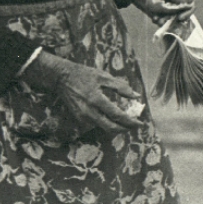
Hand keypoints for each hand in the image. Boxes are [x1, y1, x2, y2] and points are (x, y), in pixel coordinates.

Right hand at [20, 51, 143, 133]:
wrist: (62, 78)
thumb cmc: (84, 74)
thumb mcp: (103, 76)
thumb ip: (120, 87)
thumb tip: (136, 96)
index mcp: (96, 99)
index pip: (117, 115)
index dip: (130, 121)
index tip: (140, 122)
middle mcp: (89, 111)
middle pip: (111, 127)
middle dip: (125, 129)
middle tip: (135, 125)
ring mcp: (83, 116)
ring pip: (104, 128)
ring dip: (117, 127)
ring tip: (126, 121)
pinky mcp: (79, 118)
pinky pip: (96, 124)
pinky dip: (107, 123)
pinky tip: (113, 118)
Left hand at [124, 0, 195, 24]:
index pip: (191, 5)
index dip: (188, 12)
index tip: (181, 17)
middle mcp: (177, 3)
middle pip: (183, 15)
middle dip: (175, 19)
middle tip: (168, 20)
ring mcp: (169, 10)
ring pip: (173, 20)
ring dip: (166, 21)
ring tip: (158, 19)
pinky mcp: (161, 15)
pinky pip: (163, 22)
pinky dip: (159, 22)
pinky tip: (154, 18)